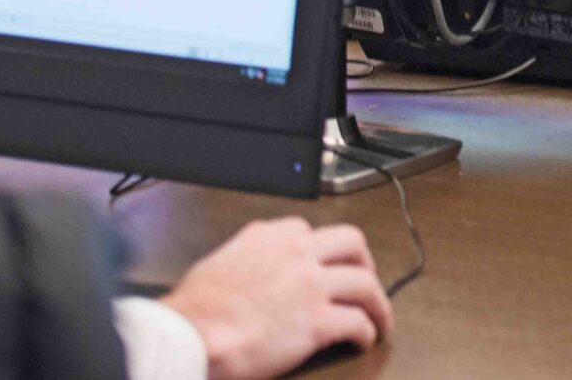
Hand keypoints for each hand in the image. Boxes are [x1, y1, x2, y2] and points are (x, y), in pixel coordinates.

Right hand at [160, 217, 393, 379]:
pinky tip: (364, 340)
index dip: (324, 250)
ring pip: (366, 284)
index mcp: (270, 237)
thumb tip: (251, 265)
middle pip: (352, 244)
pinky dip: (367, 332)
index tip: (327, 263)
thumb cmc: (194, 310)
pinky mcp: (317, 321)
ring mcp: (311, 286)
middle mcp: (297, 254)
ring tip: (380, 319)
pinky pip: (358, 321)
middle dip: (365, 262)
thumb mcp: (220, 262)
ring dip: (379, 303)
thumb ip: (246, 255)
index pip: (310, 230)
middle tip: (367, 280)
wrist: (191, 336)